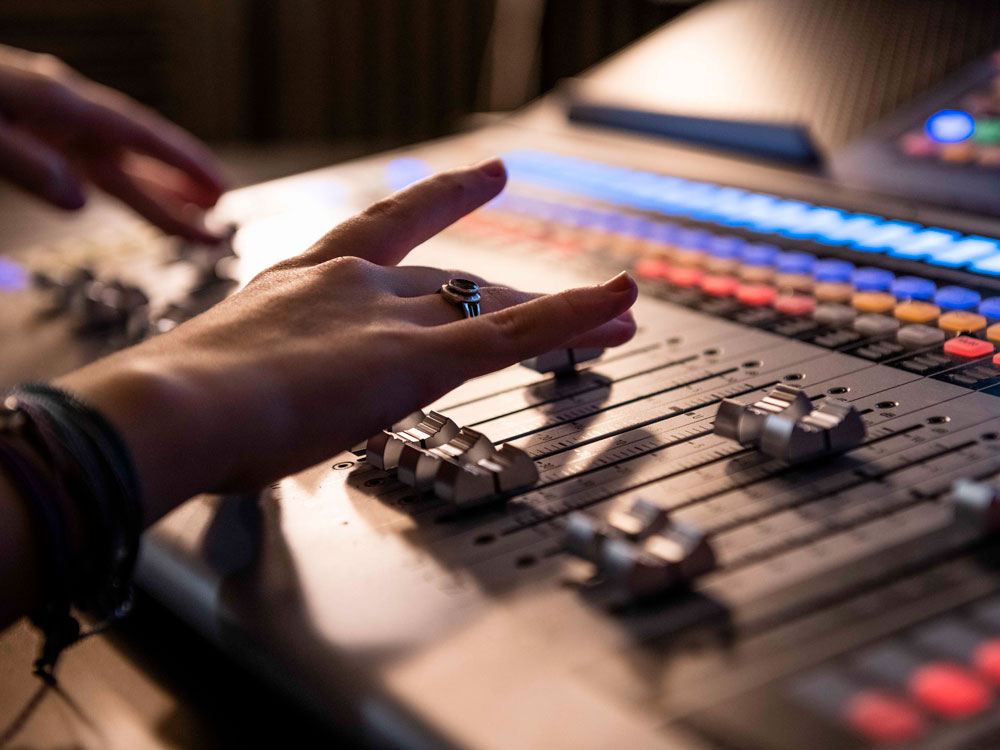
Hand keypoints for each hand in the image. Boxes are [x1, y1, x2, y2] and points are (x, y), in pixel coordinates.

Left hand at [0, 45, 225, 241]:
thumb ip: (26, 163)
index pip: (141, 136)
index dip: (186, 164)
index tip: (223, 190)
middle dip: (183, 185)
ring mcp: (49, 123)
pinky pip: (88, 166)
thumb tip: (79, 202)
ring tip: (198, 213)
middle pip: (138, 156)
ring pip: (118, 164)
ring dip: (159, 188)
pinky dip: (120, 184)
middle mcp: (64, 111)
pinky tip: (135, 197)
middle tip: (222, 212)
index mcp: (58, 102)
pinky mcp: (33, 134)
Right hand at [56, 159, 637, 521]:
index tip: (479, 179)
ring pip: (495, 303)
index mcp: (304, 280)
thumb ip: (261, 382)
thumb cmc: (180, 407)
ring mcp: (390, 315)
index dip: (439, 200)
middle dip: (512, 286)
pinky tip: (619, 309)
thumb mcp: (225, 379)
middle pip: (454, 279)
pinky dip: (573, 319)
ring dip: (562, 309)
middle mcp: (355, 283)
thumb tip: (257, 414)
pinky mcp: (420, 356)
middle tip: (566, 284)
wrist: (176, 409)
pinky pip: (514, 333)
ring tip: (618, 311)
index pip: (386, 230)